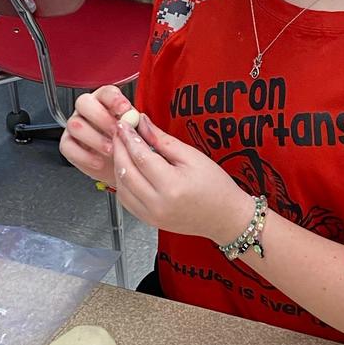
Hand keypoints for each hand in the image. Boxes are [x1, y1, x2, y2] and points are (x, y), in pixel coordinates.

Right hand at [60, 85, 134, 185]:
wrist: (121, 167)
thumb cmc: (128, 145)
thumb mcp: (137, 134)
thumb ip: (138, 125)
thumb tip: (140, 119)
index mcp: (106, 101)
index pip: (106, 92)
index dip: (114, 99)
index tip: (125, 110)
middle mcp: (87, 110)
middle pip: (84, 103)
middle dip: (101, 117)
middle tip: (116, 132)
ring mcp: (75, 126)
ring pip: (75, 124)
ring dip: (95, 138)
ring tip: (112, 150)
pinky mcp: (67, 144)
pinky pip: (68, 146)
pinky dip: (85, 156)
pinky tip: (99, 161)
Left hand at [111, 114, 252, 243]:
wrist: (225, 217)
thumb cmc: (216, 187)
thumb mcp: (193, 157)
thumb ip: (163, 141)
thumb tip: (143, 123)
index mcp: (172, 186)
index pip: (140, 157)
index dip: (129, 137)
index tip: (124, 123)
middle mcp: (157, 204)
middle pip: (126, 171)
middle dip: (119, 148)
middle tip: (119, 131)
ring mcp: (151, 215)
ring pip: (121, 186)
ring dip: (118, 165)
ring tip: (122, 148)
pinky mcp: (149, 220)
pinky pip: (126, 200)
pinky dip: (122, 182)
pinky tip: (127, 169)